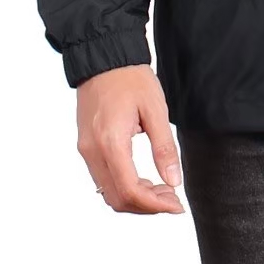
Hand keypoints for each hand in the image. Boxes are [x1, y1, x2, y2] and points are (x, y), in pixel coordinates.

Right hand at [77, 64, 184, 213]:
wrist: (104, 58)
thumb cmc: (131, 79)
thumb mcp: (156, 110)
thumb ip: (164, 148)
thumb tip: (174, 182)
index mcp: (111, 142)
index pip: (130, 191)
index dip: (155, 205)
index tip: (177, 205)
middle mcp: (92, 151)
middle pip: (116, 199)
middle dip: (147, 206)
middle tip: (173, 199)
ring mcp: (86, 150)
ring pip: (108, 192)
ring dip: (135, 198)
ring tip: (163, 190)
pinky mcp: (86, 146)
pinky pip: (103, 179)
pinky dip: (124, 187)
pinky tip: (145, 180)